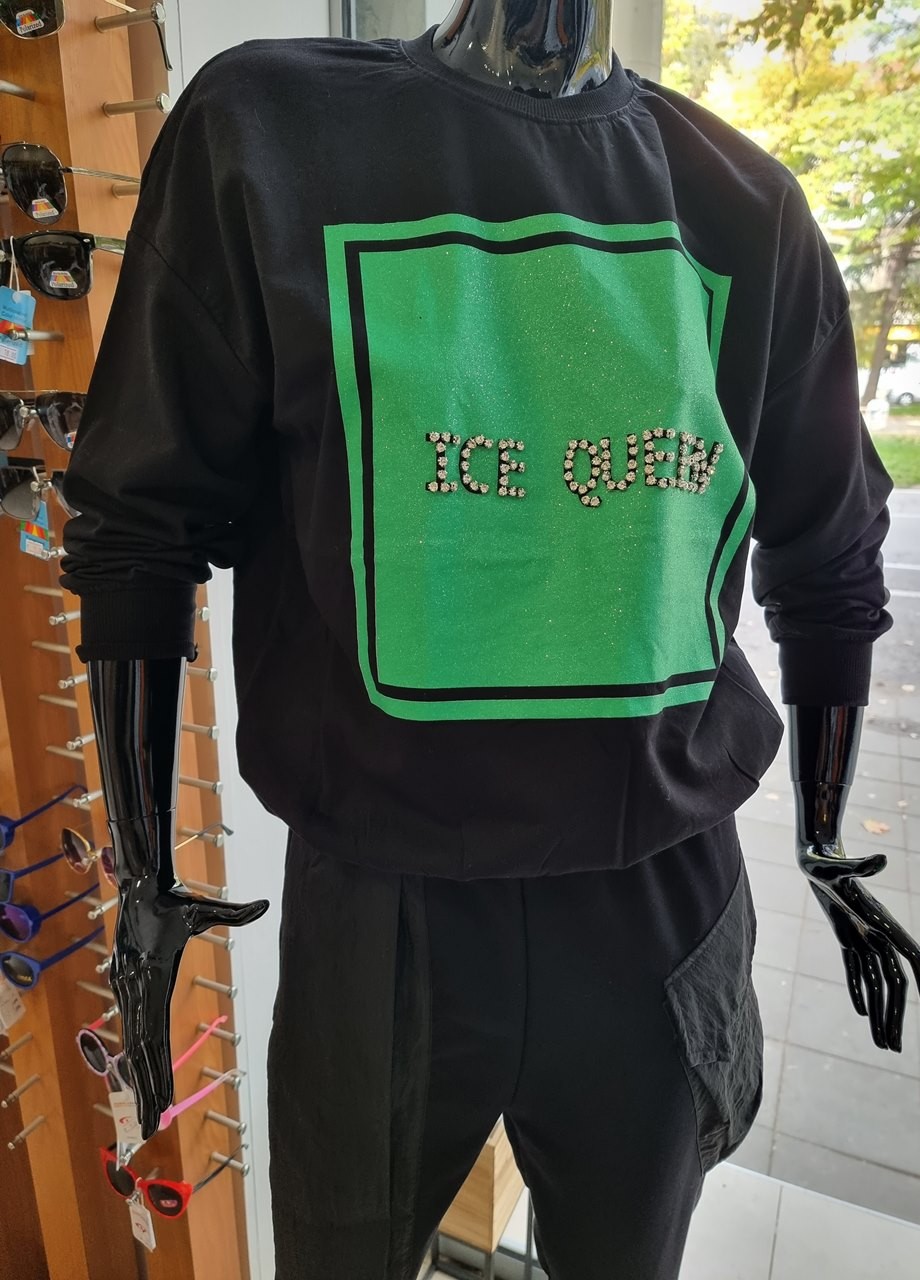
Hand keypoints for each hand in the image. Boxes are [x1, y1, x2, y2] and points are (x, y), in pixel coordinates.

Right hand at [109, 873, 268, 1139]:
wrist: (138, 884)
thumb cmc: (174, 898)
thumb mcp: (203, 907)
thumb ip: (235, 911)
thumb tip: (266, 904)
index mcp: (153, 975)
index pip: (155, 1033)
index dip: (158, 1070)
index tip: (162, 1101)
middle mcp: (134, 987)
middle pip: (140, 1049)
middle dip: (146, 1090)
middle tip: (150, 1128)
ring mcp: (125, 987)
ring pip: (132, 1043)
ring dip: (138, 1079)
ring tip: (145, 1114)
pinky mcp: (123, 984)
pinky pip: (130, 1027)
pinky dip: (134, 1055)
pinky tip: (138, 1075)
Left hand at [797, 840, 919, 1053]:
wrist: (813, 852)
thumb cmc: (823, 858)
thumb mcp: (835, 866)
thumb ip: (859, 866)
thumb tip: (879, 859)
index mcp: (880, 922)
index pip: (910, 957)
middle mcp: (877, 932)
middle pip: (893, 982)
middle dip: (895, 1016)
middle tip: (894, 1048)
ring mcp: (862, 935)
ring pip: (875, 982)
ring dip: (879, 1013)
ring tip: (882, 1044)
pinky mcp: (846, 935)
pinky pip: (855, 971)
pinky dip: (858, 991)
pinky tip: (862, 1014)